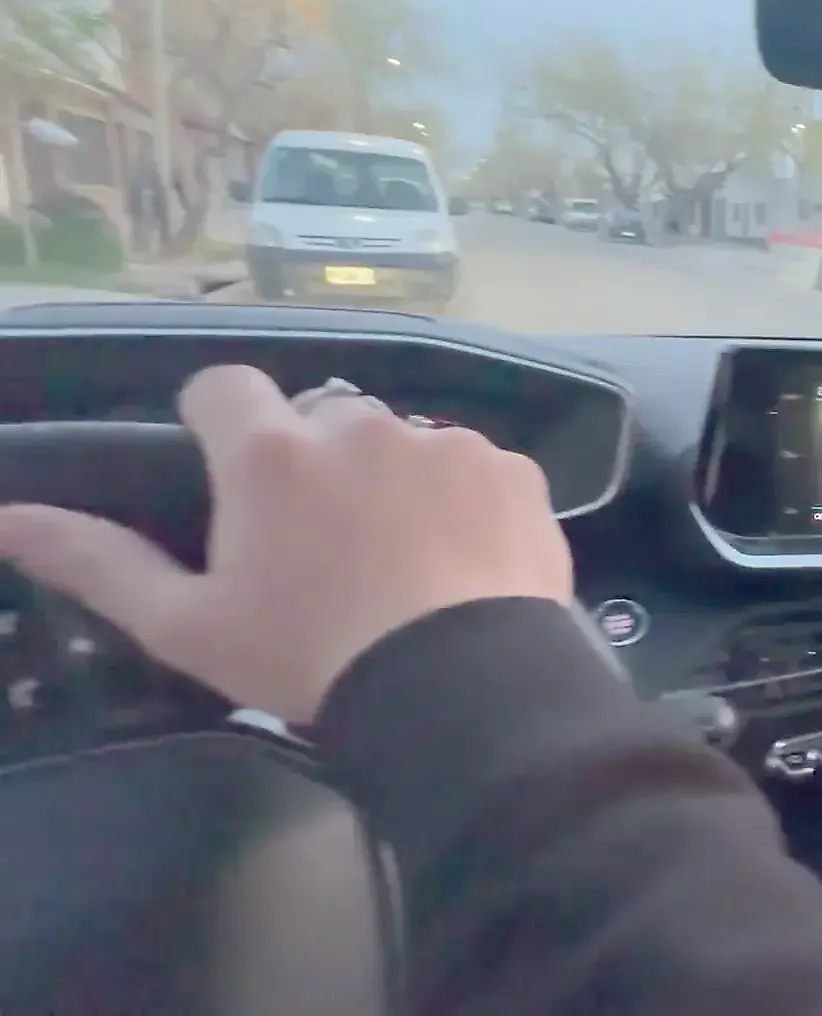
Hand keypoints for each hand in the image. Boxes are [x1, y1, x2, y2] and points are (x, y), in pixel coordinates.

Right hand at [0, 365, 573, 722]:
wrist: (463, 689)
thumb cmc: (309, 659)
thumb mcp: (186, 626)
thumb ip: (96, 562)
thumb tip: (8, 518)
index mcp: (270, 452)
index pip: (223, 389)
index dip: (221, 428)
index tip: (233, 483)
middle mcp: (359, 424)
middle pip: (320, 419)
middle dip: (316, 464)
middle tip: (325, 547)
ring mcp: (445, 441)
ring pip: (404, 443)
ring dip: (395, 482)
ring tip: (403, 563)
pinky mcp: (513, 470)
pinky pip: (477, 469)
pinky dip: (466, 504)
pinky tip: (464, 564)